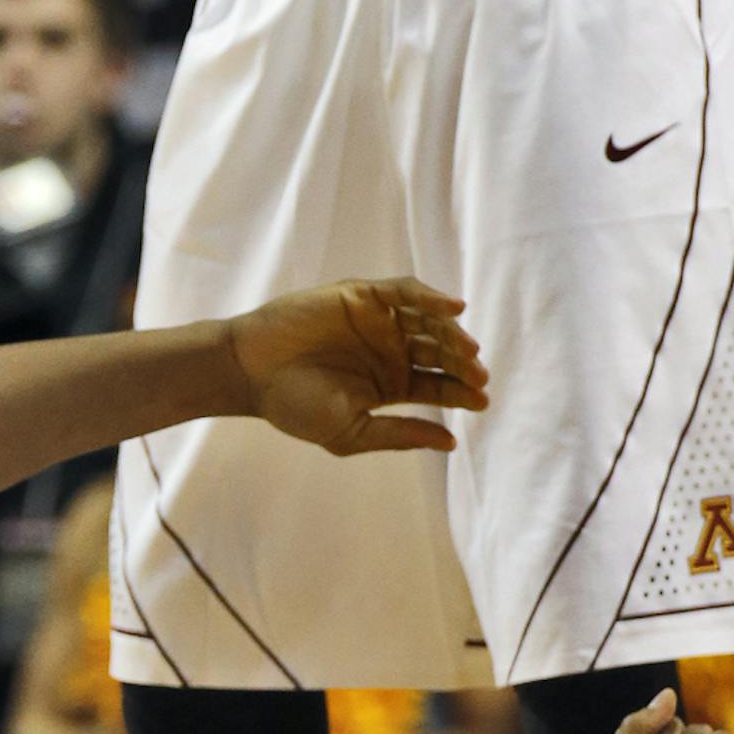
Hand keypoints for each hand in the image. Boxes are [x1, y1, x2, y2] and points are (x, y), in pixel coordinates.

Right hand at [226, 278, 488, 456]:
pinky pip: (404, 291)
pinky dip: (430, 297)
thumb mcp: (352, 431)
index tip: (482, 401)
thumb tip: (451, 442)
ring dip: (451, 334)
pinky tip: (451, 309)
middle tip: (478, 375)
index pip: (438, 385)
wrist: (251, 373)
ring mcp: (376, 321)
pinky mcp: (361, 295)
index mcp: (389, 384)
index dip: (462, 391)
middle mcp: (388, 350)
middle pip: (439, 352)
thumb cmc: (294, 406)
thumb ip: (400, 434)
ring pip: (428, 321)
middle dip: (462, 363)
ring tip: (467, 350)